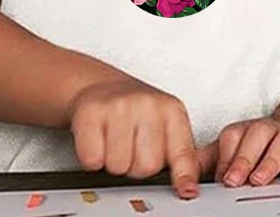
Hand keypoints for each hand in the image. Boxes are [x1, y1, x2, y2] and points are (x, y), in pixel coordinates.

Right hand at [68, 79, 199, 197]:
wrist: (103, 88)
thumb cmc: (136, 111)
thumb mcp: (164, 124)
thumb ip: (177, 153)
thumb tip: (188, 187)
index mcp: (173, 110)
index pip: (182, 150)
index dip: (185, 175)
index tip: (188, 192)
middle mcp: (149, 105)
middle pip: (147, 167)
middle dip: (136, 166)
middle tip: (132, 146)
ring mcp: (121, 106)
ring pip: (119, 167)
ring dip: (114, 162)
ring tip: (115, 140)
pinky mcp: (92, 113)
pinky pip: (93, 160)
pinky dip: (93, 158)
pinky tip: (99, 138)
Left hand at [201, 115, 279, 186]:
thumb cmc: (261, 145)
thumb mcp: (234, 150)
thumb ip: (209, 159)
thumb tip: (181, 173)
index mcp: (246, 131)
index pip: (233, 136)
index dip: (226, 156)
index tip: (221, 177)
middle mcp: (269, 130)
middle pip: (258, 134)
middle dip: (245, 158)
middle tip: (235, 180)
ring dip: (271, 160)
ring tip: (260, 179)